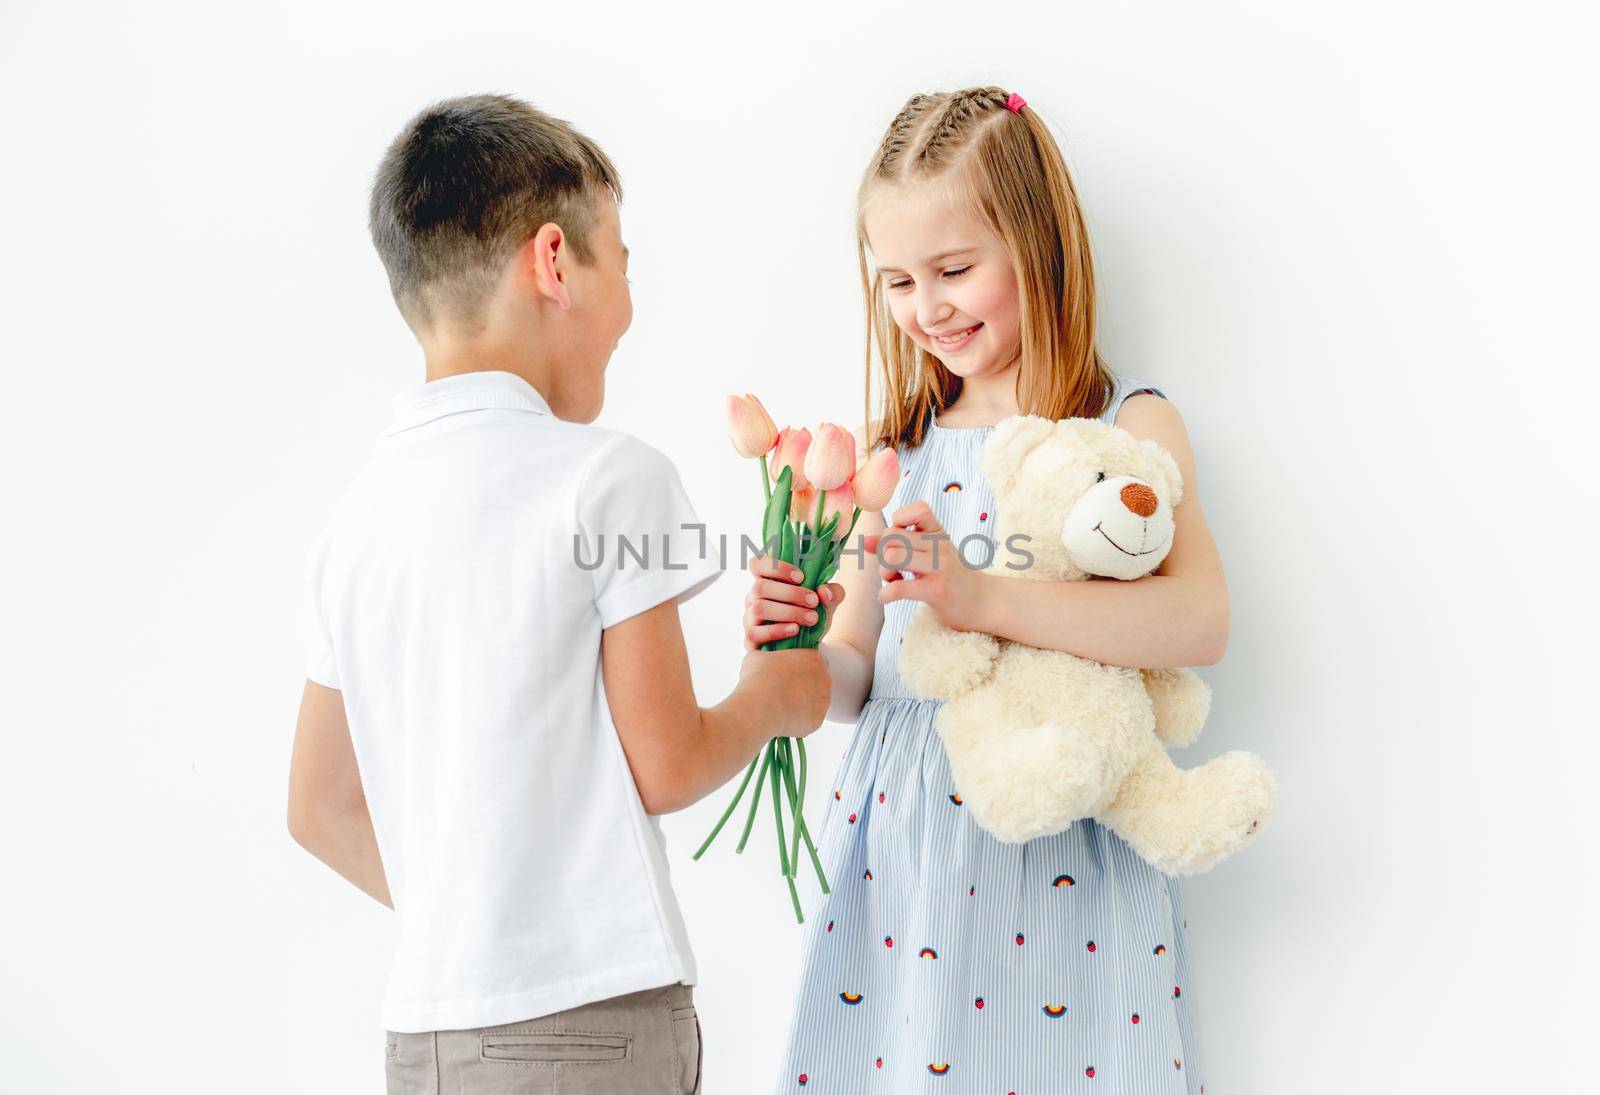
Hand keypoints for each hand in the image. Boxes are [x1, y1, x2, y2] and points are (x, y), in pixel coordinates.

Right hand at [737, 647, 830, 736]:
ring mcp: (823, 701)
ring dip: (801, 703)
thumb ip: (767, 656)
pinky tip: (782, 718)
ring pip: (814, 702)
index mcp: (814, 658)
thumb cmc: (758, 678)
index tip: (786, 672)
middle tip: (783, 690)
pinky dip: (798, 720)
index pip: (813, 659)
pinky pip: (809, 719)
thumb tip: (762, 660)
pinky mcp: (817, 721)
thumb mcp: (758, 656)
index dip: (799, 666)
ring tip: (780, 705)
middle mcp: (824, 679)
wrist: (760, 706)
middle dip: (802, 686)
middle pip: (816, 681)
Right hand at [742, 554, 845, 650]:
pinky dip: (777, 630)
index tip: (801, 577)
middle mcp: (754, 597)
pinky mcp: (750, 638)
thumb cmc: (811, 615)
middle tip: (814, 601)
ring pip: (759, 608)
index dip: (776, 567)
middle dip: (790, 593)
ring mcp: (750, 618)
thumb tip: (824, 591)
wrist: (810, 646)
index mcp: (768, 581)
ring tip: (811, 618)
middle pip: (760, 587)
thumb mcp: (828, 602)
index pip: (758, 564)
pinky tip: (795, 629)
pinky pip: (754, 632)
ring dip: (788, 612)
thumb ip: (833, 592)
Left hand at [863, 500, 986, 630]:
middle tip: (891, 568)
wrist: (981, 602)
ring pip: (893, 555)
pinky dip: (885, 594)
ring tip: (891, 580)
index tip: (900, 540)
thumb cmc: (950, 575)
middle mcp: (940, 545)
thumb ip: (898, 544)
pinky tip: (887, 597)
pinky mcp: (937, 591)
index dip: (898, 521)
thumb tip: (865, 541)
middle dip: (882, 553)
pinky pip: (899, 588)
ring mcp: (940, 567)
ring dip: (883, 571)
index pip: (917, 509)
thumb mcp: (929, 553)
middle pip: (893, 535)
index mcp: (938, 532)